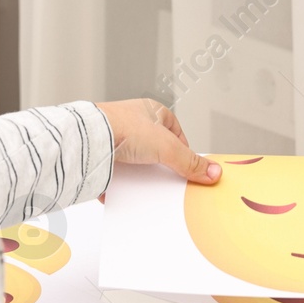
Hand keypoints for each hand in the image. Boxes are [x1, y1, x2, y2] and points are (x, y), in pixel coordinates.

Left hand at [94, 99, 220, 201]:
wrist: (89, 138)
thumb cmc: (124, 128)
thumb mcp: (167, 147)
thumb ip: (190, 162)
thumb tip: (214, 171)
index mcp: (152, 111)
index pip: (175, 132)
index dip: (184, 152)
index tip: (189, 169)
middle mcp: (132, 121)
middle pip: (156, 149)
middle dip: (162, 166)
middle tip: (170, 182)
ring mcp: (115, 136)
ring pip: (136, 161)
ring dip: (141, 175)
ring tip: (147, 189)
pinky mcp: (101, 153)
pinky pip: (116, 171)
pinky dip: (121, 183)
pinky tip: (125, 191)